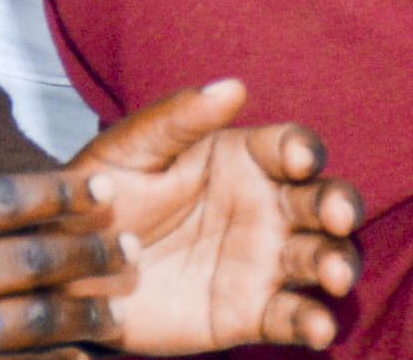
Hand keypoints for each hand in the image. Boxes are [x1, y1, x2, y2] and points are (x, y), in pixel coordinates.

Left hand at [69, 81, 363, 351]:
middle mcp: (264, 208)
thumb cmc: (101, 193)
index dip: (302, 149)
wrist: (72, 267)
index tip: (296, 160)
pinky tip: (317, 326)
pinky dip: (314, 323)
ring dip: (339, 262)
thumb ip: (177, 119)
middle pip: (323, 201)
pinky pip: (295, 318)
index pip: (289, 147)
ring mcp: (263, 262)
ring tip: (334, 274)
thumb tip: (232, 86)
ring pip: (322, 257)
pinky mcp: (251, 313)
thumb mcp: (128, 150)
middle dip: (340, 204)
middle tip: (337, 216)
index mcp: (240, 159)